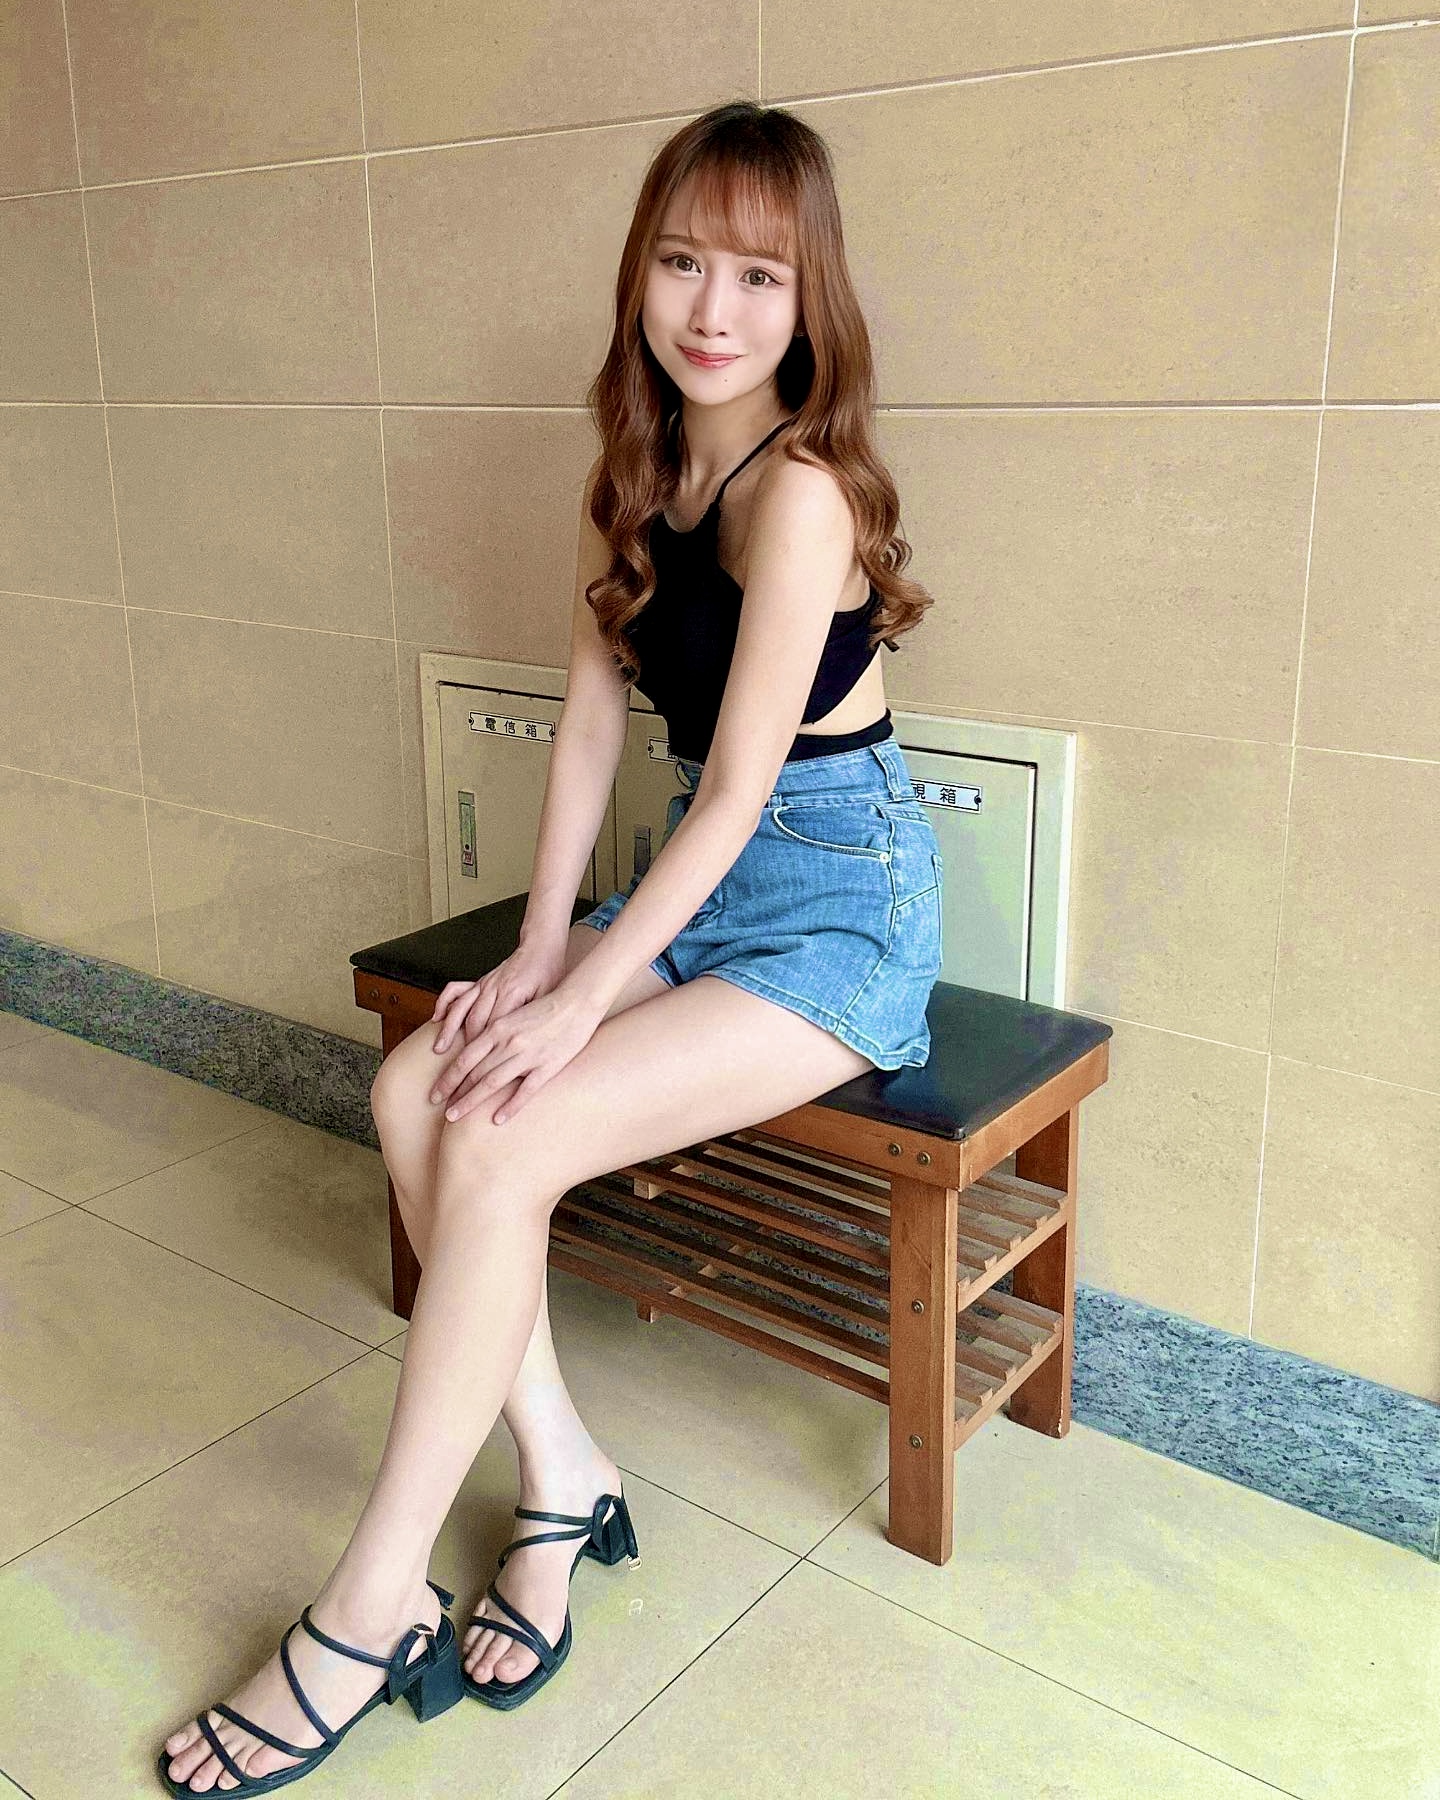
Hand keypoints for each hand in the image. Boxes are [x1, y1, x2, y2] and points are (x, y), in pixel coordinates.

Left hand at [428, 983, 603, 1124]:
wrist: (578, 1002)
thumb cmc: (546, 1007)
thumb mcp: (513, 1016)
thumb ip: (495, 1033)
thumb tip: (476, 1053)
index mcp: (498, 1029)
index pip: (465, 1059)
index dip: (448, 1078)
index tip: (436, 1094)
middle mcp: (509, 1043)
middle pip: (474, 1073)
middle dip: (455, 1094)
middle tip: (442, 1112)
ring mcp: (528, 1056)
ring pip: (492, 1083)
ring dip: (471, 1102)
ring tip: (455, 1117)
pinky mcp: (548, 1066)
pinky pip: (526, 1091)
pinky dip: (510, 1106)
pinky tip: (497, 1119)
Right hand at [430, 935, 567, 1056]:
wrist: (541, 945)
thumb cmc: (549, 972)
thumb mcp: (549, 996)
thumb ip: (535, 1018)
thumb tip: (527, 1044)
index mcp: (512, 994)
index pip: (494, 1028)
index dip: (486, 1051)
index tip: (480, 1070)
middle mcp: (493, 988)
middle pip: (474, 1022)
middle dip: (464, 1047)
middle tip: (458, 1068)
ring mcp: (484, 984)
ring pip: (461, 1008)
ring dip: (449, 1029)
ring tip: (438, 1049)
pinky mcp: (480, 981)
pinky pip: (456, 990)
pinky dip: (444, 1003)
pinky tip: (437, 1018)